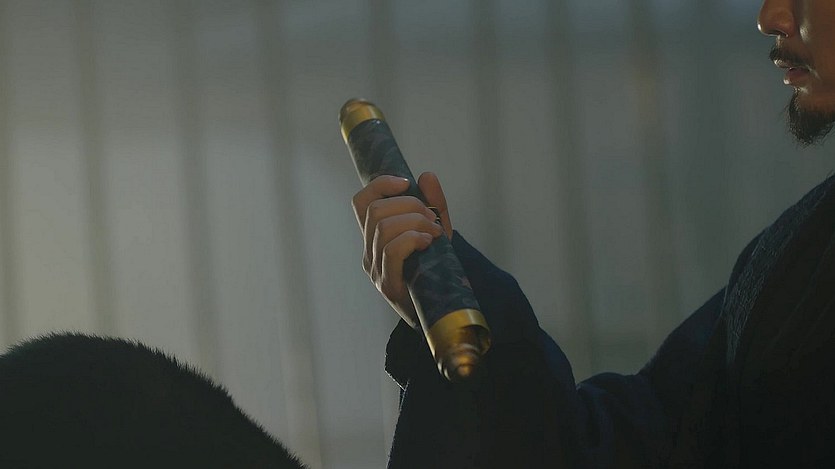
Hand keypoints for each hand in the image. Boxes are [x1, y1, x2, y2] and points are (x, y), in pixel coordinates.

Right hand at [351, 172, 452, 327]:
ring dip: (416, 222)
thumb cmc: (436, 271)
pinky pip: (392, 250)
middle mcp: (368, 252)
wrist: (443, 312)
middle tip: (432, 219)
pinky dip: (412, 238)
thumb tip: (426, 176)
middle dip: (410, 205)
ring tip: (434, 233)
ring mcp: (375, 270)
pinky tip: (428, 242)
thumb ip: (434, 205)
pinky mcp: (387, 285)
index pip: (361, 202)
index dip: (380, 185)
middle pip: (375, 211)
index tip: (406, 183)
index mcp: (374, 237)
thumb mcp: (438, 232)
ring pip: (384, 227)